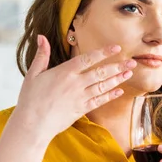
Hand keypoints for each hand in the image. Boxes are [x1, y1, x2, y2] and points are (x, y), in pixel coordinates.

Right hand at [12, 34, 136, 140]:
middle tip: (132, 62)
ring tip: (129, 73)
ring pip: (103, 86)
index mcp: (64, 72)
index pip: (88, 59)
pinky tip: (120, 91)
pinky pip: (100, 101)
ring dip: (118, 79)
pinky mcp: (82, 110)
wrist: (32, 125)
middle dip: (118, 66)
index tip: (117, 48)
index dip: (103, 53)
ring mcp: (80, 98)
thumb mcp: (33, 74)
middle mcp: (75, 84)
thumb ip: (41, 55)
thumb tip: (41, 36)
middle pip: (101, 73)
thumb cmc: (30, 99)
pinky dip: (110, 96)